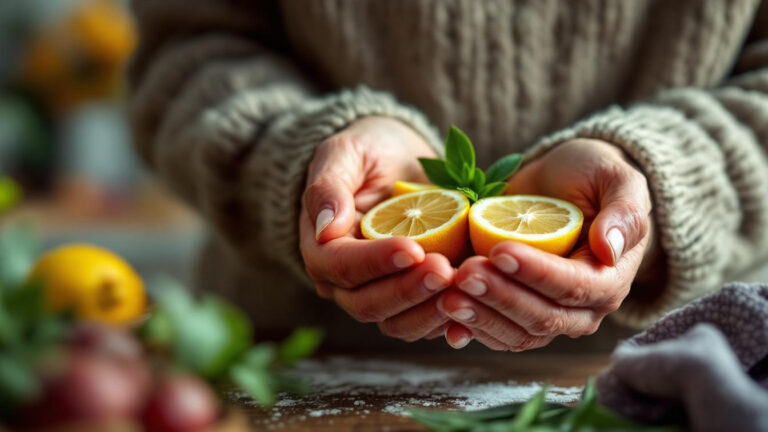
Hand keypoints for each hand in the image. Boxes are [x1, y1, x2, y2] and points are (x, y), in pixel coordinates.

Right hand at [299, 116, 452, 341]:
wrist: (400, 161)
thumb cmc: (368, 151)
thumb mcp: (344, 153)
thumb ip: (329, 187)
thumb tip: (325, 230)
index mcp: (322, 249)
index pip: (342, 267)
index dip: (377, 262)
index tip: (414, 247)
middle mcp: (346, 282)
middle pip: (369, 305)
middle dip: (409, 290)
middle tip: (445, 268)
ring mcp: (380, 294)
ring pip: (399, 324)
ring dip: (431, 310)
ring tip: (465, 283)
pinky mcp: (413, 300)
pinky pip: (428, 322)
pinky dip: (451, 318)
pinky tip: (476, 302)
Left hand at [441, 139, 652, 349]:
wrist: (559, 182)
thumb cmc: (592, 176)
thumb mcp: (616, 179)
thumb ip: (624, 212)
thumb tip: (609, 248)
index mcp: (609, 280)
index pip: (573, 287)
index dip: (536, 273)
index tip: (500, 250)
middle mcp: (581, 309)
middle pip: (542, 318)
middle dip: (501, 297)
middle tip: (465, 272)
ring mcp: (547, 315)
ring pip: (516, 333)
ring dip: (481, 317)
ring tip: (447, 294)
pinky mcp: (515, 315)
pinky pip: (495, 333)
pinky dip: (469, 326)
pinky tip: (442, 312)